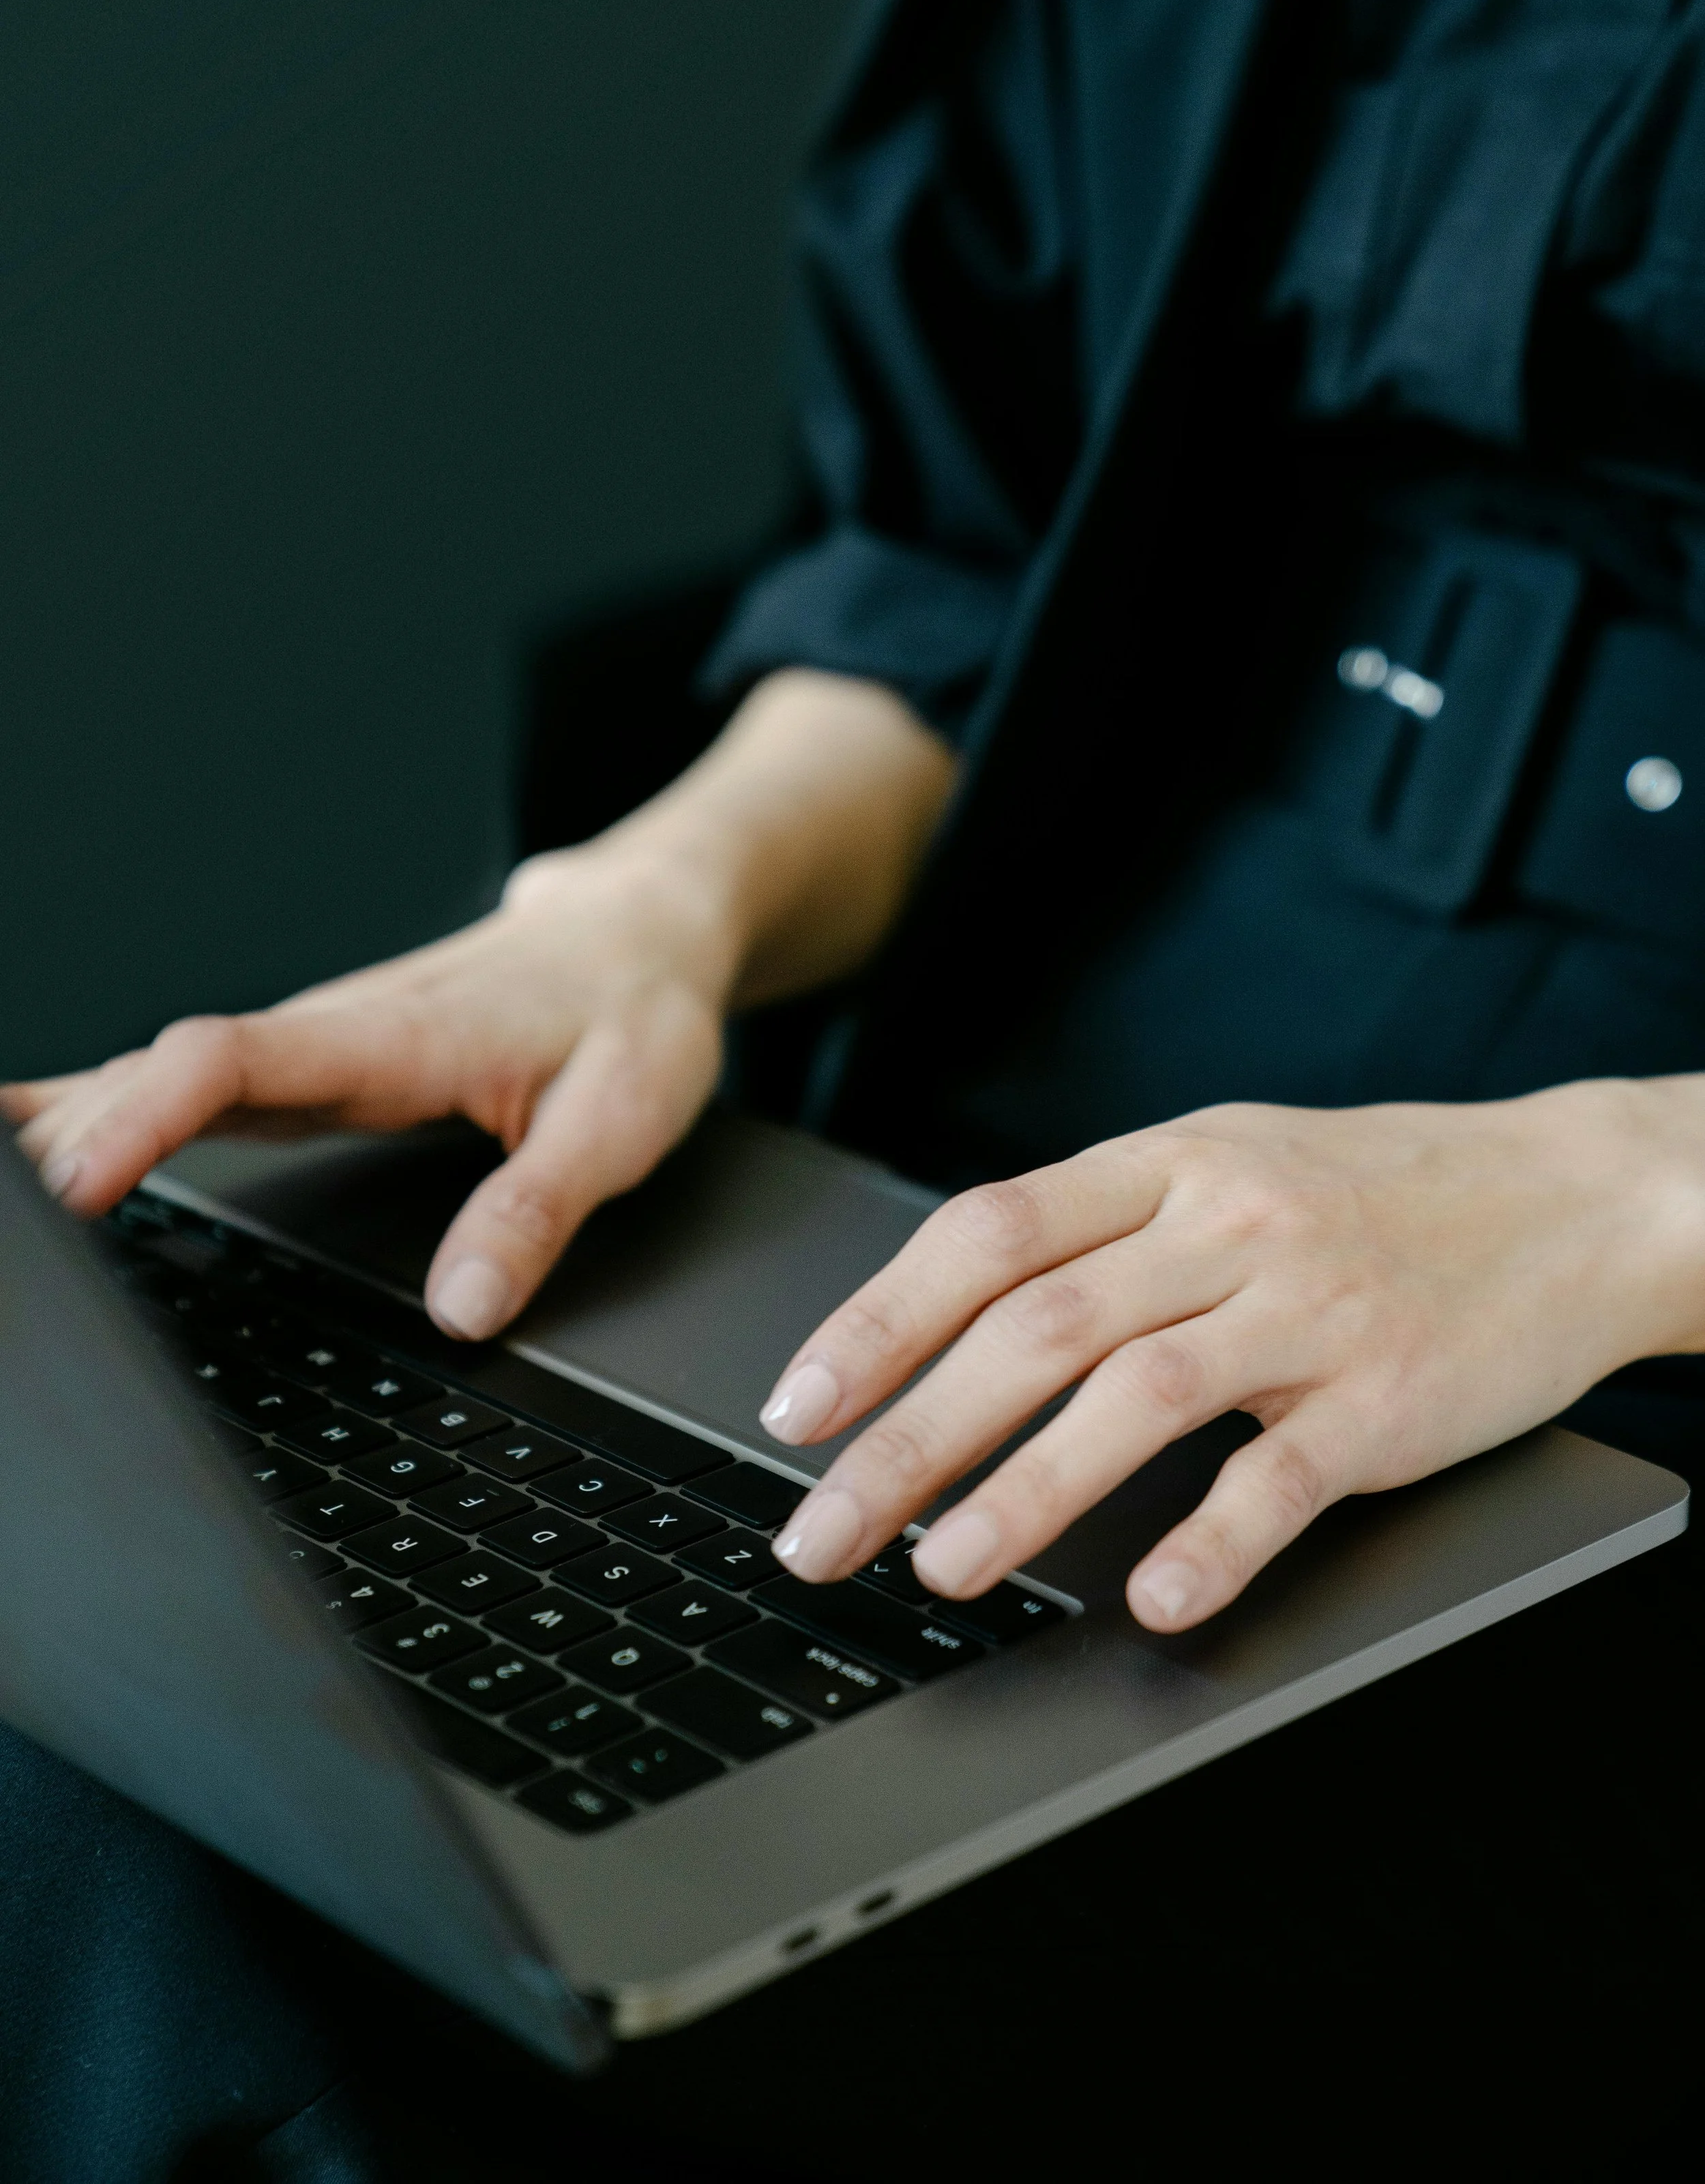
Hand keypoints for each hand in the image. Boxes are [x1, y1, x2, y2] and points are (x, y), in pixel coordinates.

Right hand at [2, 839, 734, 1339]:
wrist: (642, 932)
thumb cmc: (634, 1010)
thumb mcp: (620, 1120)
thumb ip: (537, 1212)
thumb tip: (461, 1310)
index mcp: (393, 1036)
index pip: (234, 1063)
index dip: (143, 1119)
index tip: (79, 1182)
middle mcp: (332, 1031)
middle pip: (164, 1073)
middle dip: (71, 1137)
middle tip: (11, 1228)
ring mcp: (314, 1045)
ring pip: (161, 1074)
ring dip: (71, 1121)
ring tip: (1, 1189)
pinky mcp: (314, 1063)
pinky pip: (189, 1081)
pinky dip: (107, 1103)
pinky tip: (39, 1133)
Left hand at [758, 1081, 1704, 1630]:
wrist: (1573, 1195)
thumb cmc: (1378, 1189)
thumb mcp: (1229, 1161)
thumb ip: (1103, 1223)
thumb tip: (952, 1308)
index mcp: (1167, 1166)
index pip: (985, 1234)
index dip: (877, 1322)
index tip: (798, 1408)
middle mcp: (1224, 1225)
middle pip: (1033, 1327)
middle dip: (908, 1437)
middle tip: (823, 1529)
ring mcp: (1309, 1305)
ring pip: (1139, 1394)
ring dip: (1026, 1491)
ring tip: (946, 1568)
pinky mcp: (1389, 1392)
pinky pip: (1285, 1474)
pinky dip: (1211, 1539)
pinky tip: (1150, 1596)